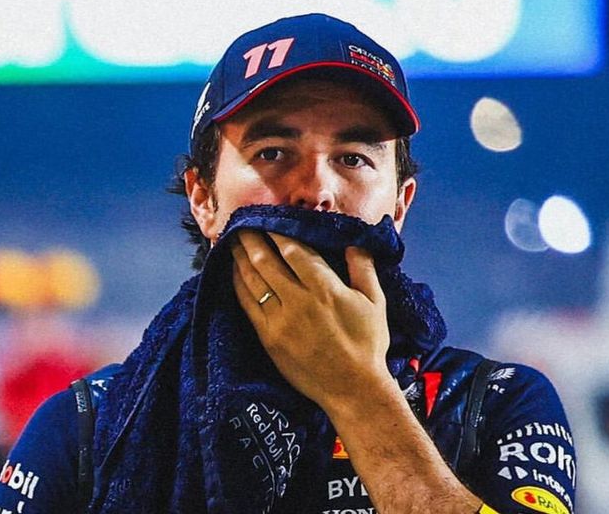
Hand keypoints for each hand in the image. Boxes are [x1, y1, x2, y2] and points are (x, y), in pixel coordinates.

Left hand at [231, 230, 395, 412]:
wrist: (352, 389)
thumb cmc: (367, 344)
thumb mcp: (375, 302)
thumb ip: (363, 268)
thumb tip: (354, 242)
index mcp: (325, 288)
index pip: (294, 250)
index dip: (277, 232)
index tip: (268, 219)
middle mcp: (298, 300)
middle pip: (266, 261)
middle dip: (251, 239)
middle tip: (241, 224)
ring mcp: (279, 320)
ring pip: (252, 280)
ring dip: (240, 258)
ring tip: (232, 242)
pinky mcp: (268, 338)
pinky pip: (247, 305)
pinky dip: (238, 285)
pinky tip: (234, 273)